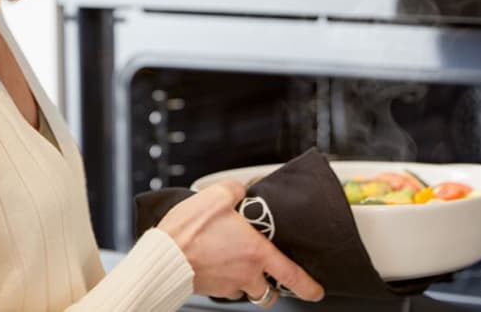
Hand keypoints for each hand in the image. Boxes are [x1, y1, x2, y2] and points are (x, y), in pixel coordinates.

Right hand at [156, 179, 325, 302]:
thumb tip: (241, 187)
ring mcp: (227, 285)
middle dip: (272, 287)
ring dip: (247, 282)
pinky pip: (225, 288)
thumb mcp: (217, 197)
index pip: (292, 277)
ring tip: (237, 265)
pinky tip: (216, 263)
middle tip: (269, 275)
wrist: (163, 255)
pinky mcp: (210, 289)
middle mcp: (245, 274)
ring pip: (246, 291)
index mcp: (256, 253)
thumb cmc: (190, 231)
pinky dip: (225, 279)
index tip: (316, 291)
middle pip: (269, 293)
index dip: (308, 287)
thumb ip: (235, 190)